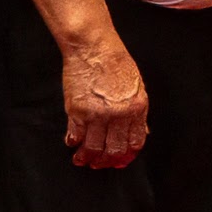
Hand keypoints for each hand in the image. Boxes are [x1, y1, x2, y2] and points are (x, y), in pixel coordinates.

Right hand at [56, 31, 150, 169]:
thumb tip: (140, 132)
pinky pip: (75, 136)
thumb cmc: (116, 62)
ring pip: (93, 147)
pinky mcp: (77, 110)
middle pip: (114, 149)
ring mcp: (97, 114)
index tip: (120, 161)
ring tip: (82, 159)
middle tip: (99, 164)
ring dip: (87, 157)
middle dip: (106, 161)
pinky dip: (73, 143)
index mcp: (137, 108)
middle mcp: (118, 115)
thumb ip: (138, 112)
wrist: (94, 47)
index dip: (127, 155)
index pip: (135, 142)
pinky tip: (72, 144)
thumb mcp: (137, 87)